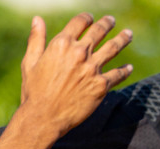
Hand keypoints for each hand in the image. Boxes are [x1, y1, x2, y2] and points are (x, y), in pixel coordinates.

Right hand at [17, 14, 132, 137]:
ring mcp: (92, 69)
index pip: (80, 22)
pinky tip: (129, 68)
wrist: (43, 118)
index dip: (87, 18)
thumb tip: (37, 19)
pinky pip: (118, 75)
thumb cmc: (34, 92)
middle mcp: (79, 53)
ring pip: (113, 47)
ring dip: (123, 39)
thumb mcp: (30, 62)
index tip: (90, 19)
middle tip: (111, 21)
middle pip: (100, 30)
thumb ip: (36, 39)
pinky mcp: (101, 86)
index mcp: (62, 44)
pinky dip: (125, 71)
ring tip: (128, 34)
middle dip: (107, 23)